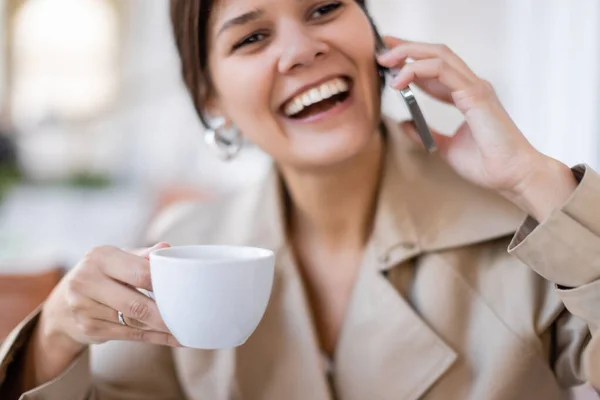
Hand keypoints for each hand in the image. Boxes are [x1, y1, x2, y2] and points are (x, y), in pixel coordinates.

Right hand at [24, 243, 178, 388]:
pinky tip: (173, 338)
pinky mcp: (89, 329)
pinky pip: (130, 335)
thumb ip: (142, 255)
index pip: (139, 272)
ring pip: (135, 322)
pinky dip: (154, 338)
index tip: (185, 289)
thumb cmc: (100, 274)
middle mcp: (87, 281)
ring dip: (163, 328)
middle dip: (165, 314)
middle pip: (136, 304)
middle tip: (190, 317)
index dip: (163, 282)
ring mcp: (85, 308)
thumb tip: (167, 248)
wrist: (62, 304)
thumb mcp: (116, 258)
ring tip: (187, 327)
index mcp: (100, 257)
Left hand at [377, 36, 576, 220]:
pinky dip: (418, 70)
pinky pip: (443, 71)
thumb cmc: (487, 164)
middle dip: (407, 49)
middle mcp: (472, 86)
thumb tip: (404, 124)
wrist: (511, 176)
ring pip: (439, 56)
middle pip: (436, 54)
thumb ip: (426, 134)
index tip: (389, 61)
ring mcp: (475, 88)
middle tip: (382, 52)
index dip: (412, 61)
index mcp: (467, 96)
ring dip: (409, 54)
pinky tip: (401, 80)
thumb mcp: (445, 148)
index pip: (436, 68)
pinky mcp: (475, 95)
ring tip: (386, 61)